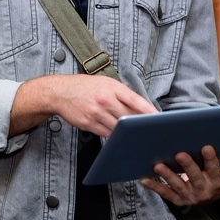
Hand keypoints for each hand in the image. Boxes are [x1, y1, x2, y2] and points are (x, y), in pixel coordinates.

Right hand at [9, 74, 155, 137]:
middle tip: (150, 131)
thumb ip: (122, 94)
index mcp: (112, 87)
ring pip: (118, 128)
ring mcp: (96, 112)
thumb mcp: (105, 83)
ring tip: (135, 136)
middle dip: (139, 125)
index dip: (149, 112)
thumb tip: (140, 109)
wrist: (60, 91)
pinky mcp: (88, 123)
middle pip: (128, 117)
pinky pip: (106, 133)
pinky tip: (118, 136)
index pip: (135, 100)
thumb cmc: (85, 86)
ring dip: (126, 133)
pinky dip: (113, 135)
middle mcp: (104, 99)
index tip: (159, 119)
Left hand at [139, 145, 219, 205]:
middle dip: (187, 165)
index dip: (210, 158)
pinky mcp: (178, 200)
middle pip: (195, 177)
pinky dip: (154, 186)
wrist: (210, 198)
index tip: (206, 147)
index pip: (213, 168)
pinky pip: (165, 192)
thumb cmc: (210, 176)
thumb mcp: (215, 169)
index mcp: (215, 180)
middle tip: (179, 155)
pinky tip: (145, 179)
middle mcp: (203, 190)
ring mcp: (190, 196)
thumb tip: (193, 137)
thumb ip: (207, 158)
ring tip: (158, 166)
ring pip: (178, 185)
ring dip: (167, 175)